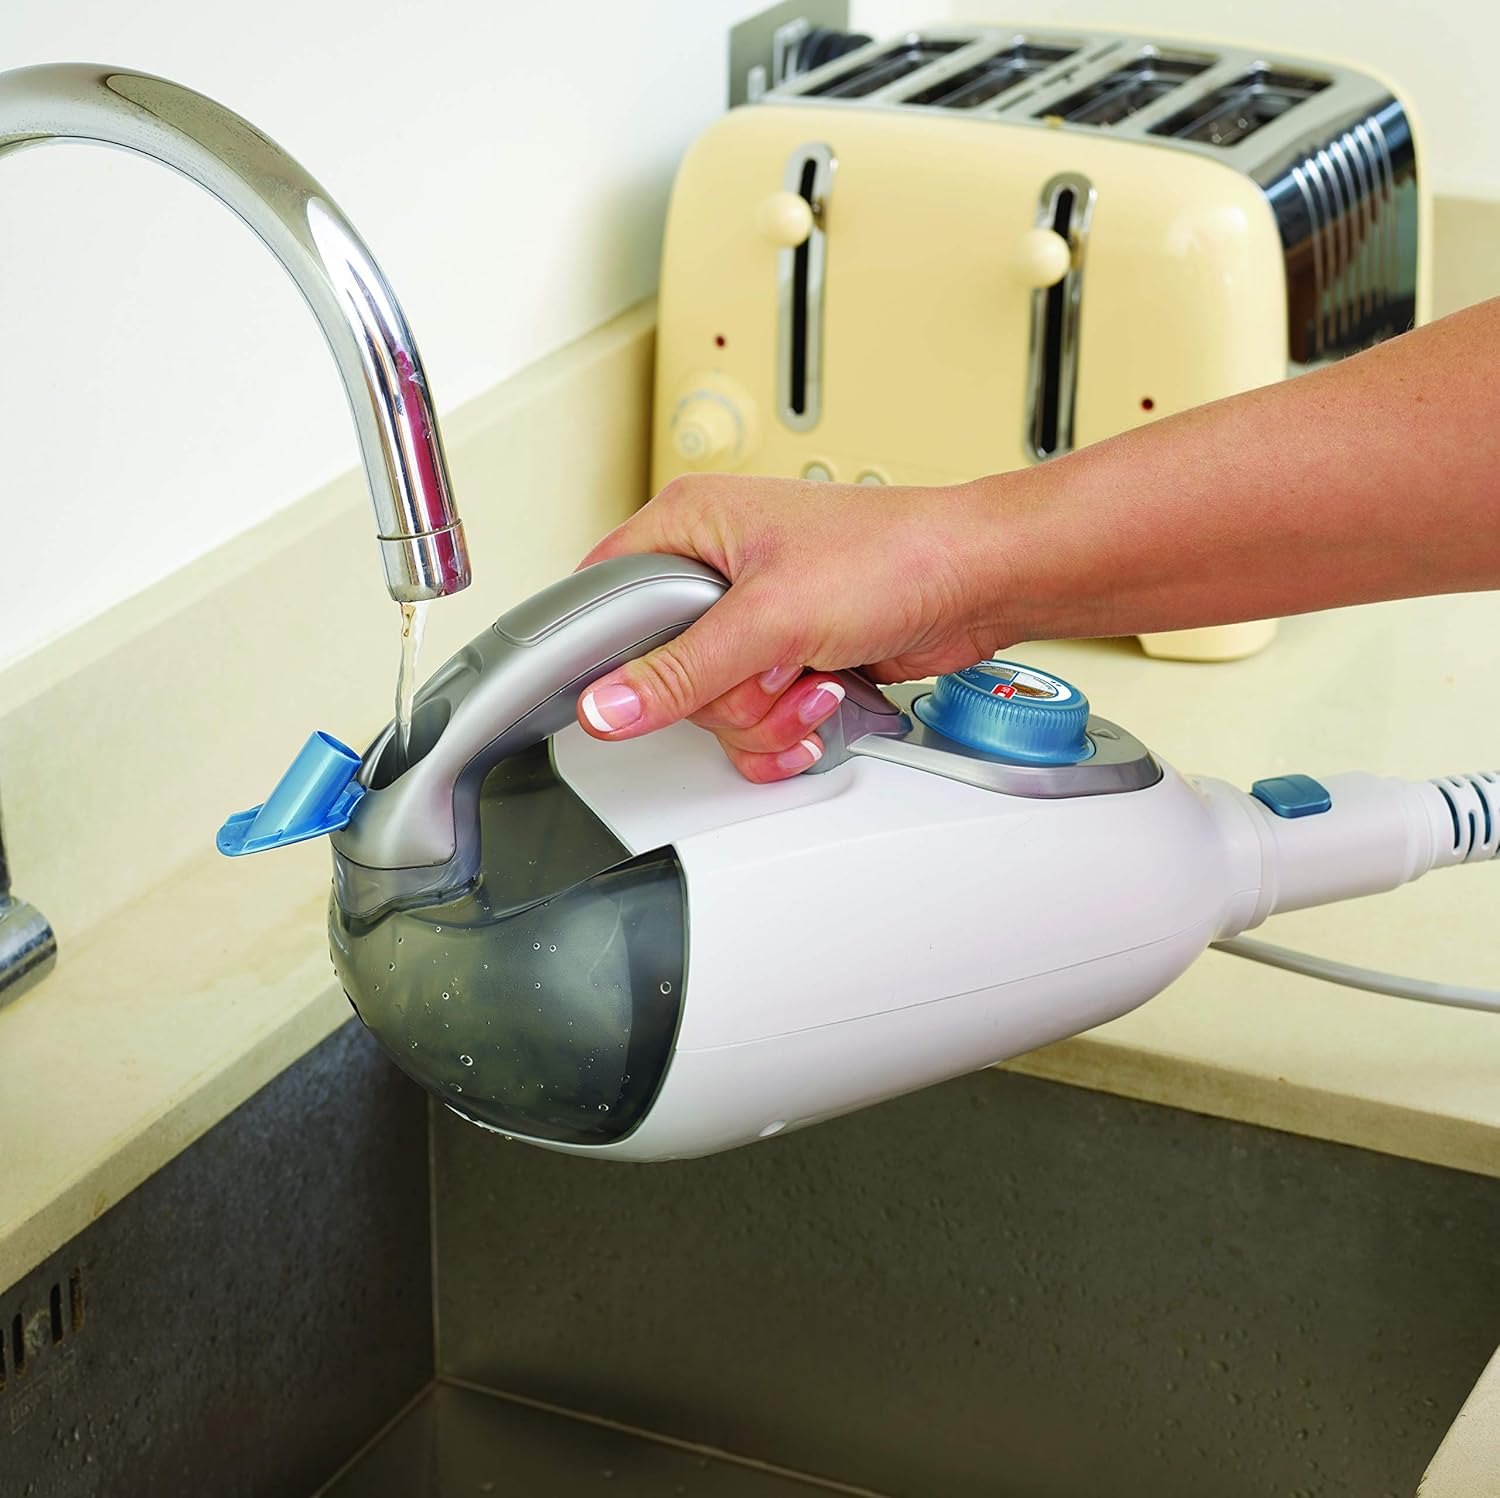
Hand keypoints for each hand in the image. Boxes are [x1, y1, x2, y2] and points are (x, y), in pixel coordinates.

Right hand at [573, 473, 1019, 780]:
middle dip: (728, 694)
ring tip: (813, 679)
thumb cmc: (895, 554)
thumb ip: (681, 671)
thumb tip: (607, 705)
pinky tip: (820, 704)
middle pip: (663, 675)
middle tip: (773, 665)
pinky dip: (785, 731)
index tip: (640, 691)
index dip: (612, 653)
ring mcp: (754, 622)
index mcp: (691, 525)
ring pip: (711, 709)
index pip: (603, 594)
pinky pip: (752, 723)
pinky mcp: (787, 659)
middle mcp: (717, 571)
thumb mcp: (770, 618)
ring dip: (767, 716)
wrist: (978, 580)